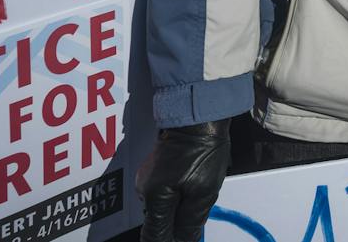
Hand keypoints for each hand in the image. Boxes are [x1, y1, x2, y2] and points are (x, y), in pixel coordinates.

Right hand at [137, 119, 230, 241]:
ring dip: (177, 211)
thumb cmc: (204, 150)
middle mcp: (143, 190)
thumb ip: (190, 222)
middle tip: (196, 212)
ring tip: (197, 194)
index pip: (154, 236)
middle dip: (176, 226)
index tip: (185, 238)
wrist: (200, 117)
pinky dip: (177, 196)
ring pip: (161, 209)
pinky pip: (163, 194)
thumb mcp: (204, 192)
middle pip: (157, 223)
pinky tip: (192, 184)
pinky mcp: (153, 170)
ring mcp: (146, 179)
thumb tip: (183, 241)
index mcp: (154, 198)